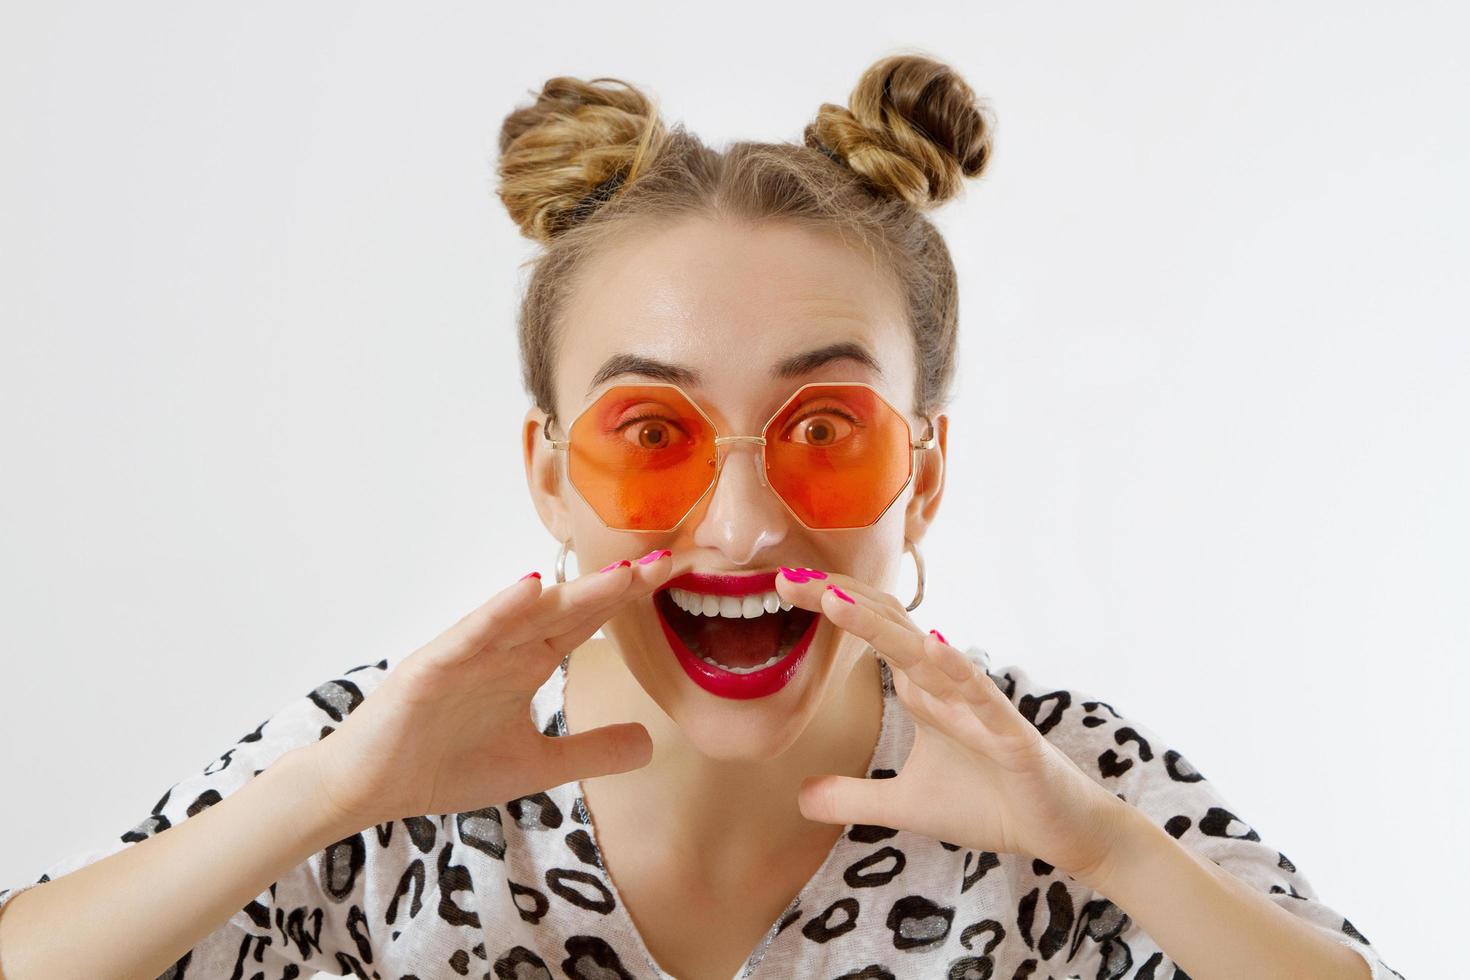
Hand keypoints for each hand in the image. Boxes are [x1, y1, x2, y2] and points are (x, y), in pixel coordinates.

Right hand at [300, 550, 674, 833]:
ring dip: (574, 593)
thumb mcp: (535, 766)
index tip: (675, 577)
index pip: (588, 624)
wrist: (370, 788)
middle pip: (570, 610)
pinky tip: (529, 589)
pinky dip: (500, 611)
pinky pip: (472, 635)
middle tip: (668, 560)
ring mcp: (469, 653)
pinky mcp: (433, 666)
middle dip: (617, 587)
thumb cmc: (443, 765)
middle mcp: (504, 649)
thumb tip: (649, 744)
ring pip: (529, 615)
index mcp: (527, 664)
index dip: (629, 602)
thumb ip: (589, 752)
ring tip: (621, 572)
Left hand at [777, 568, 1130, 883]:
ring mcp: (977, 703)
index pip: (872, 631)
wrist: (1055, 829)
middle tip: (786, 578)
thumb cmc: (987, 803)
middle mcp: (944, 683)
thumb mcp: (904, 806)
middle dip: (837, 598)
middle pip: (888, 625)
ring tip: (833, 601)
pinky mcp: (1008, 731)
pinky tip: (931, 648)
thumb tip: (799, 797)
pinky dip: (955, 669)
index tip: (782, 587)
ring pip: (924, 653)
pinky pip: (980, 693)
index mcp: (921, 689)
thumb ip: (852, 798)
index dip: (830, 606)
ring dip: (879, 626)